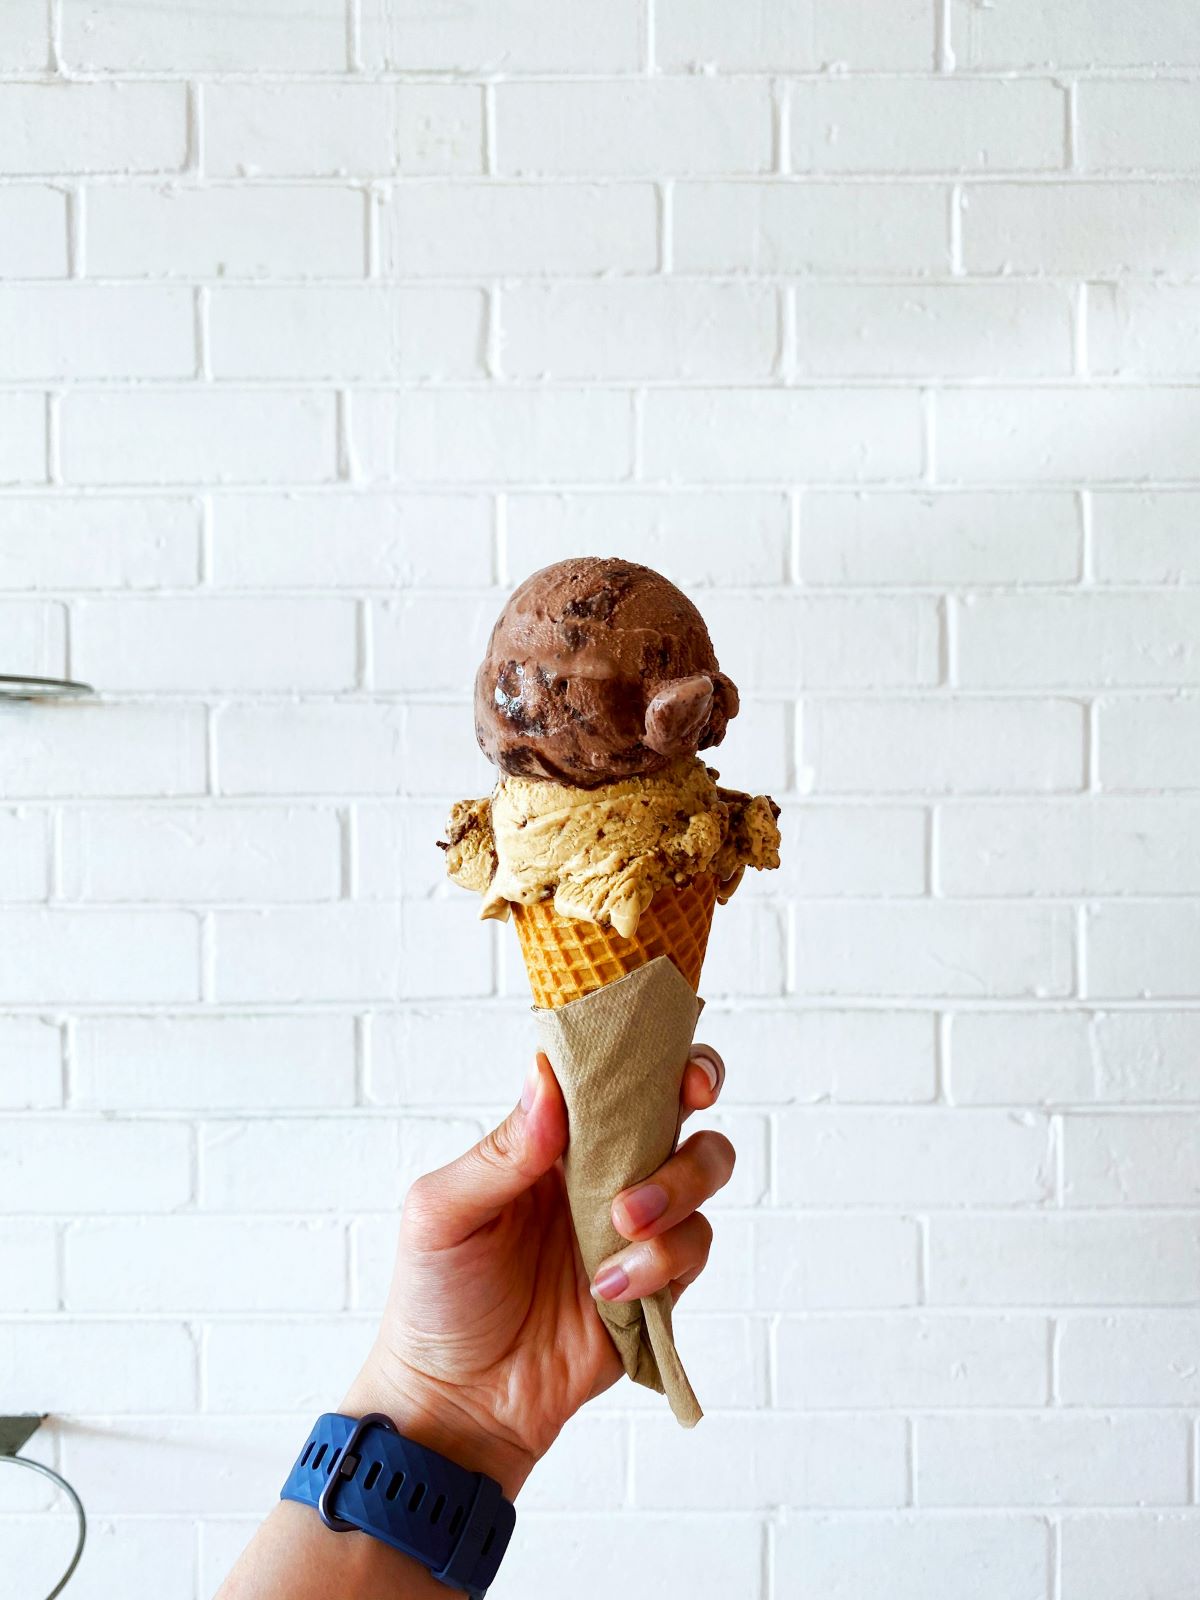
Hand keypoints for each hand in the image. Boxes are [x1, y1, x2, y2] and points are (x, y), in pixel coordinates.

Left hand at [343, 1044, 732, 1499]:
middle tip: (687, 1107)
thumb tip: (544, 1079)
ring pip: (702, 1171)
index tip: (668, 1049)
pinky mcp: (656, 1283)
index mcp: (551, 1138)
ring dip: (676, 1188)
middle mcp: (600, 1169)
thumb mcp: (442, 1215)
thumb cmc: (435, 1299)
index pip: (609, 1072)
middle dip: (695, 1096)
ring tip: (622, 1227)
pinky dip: (663, 1263)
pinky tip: (609, 1291)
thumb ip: (499, 1151)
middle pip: (679, 1108)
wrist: (455, 1403)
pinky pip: (695, 1249)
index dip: (650, 1048)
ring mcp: (633, 1224)